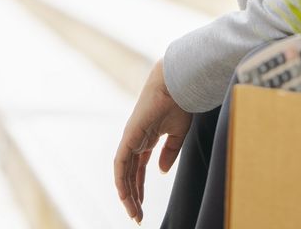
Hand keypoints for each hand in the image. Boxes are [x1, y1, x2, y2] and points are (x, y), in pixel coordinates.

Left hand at [113, 59, 191, 223]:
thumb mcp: (177, 134)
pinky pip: (120, 162)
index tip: (143, 206)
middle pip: (130, 175)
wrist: (178, 85)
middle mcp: (136, 141)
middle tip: (137, 216)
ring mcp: (131, 138)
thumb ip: (169, 153)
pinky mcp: (130, 136)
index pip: (139, 170)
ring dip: (128, 194)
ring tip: (134, 212)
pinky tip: (124, 194)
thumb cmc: (179, 103)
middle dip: (133, 197)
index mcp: (147, 140)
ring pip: (124, 173)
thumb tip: (161, 172)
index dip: (140, 188)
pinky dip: (121, 179)